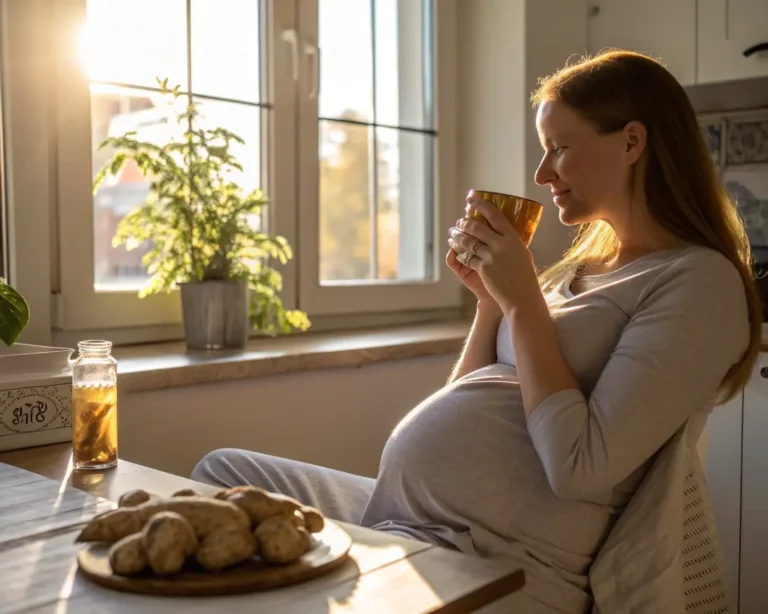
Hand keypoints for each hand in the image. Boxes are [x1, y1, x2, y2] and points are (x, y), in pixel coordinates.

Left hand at [447, 195, 542, 314]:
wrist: (522, 297)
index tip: (471, 199)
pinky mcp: (483, 268)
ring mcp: (491, 257)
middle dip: (464, 223)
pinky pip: (467, 257)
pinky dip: (460, 252)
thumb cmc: (524, 276)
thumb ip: (512, 242)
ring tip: (453, 233)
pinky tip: (456, 250)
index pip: (495, 215)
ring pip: (468, 241)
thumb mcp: (522, 254)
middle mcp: (502, 245)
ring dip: (458, 236)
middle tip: (459, 222)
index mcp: (513, 238)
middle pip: (477, 227)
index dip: (481, 205)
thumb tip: (503, 232)